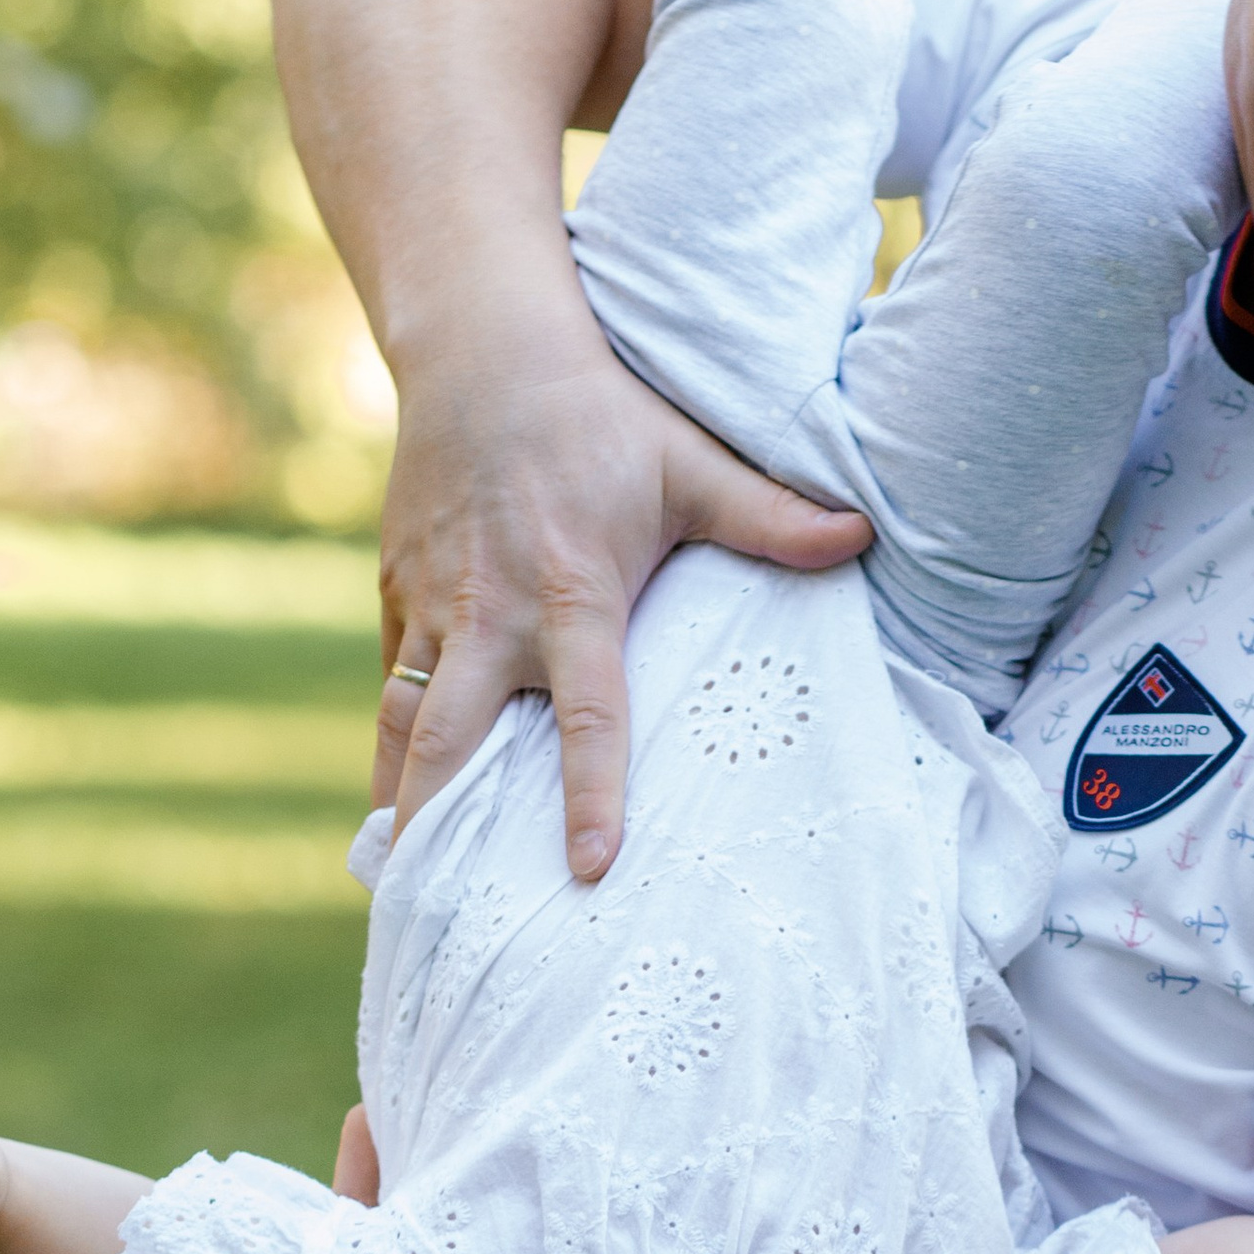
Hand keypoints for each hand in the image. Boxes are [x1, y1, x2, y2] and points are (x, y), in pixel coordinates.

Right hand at [374, 316, 868, 881]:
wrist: (483, 347)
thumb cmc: (602, 409)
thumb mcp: (691, 461)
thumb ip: (770, 517)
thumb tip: (864, 538)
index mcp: (570, 593)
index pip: (587, 714)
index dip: (589, 794)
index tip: (590, 868)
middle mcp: (491, 612)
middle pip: (451, 739)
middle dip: (439, 825)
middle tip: (437, 907)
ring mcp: (435, 606)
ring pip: (402, 723)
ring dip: (400, 802)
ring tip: (398, 881)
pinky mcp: (399, 593)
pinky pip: (390, 685)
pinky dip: (389, 746)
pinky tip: (398, 803)